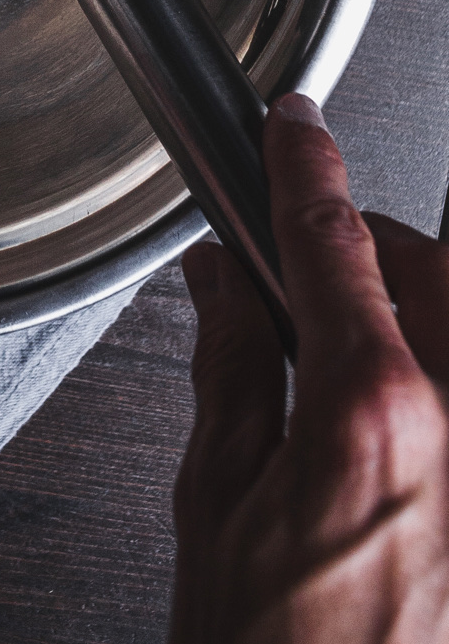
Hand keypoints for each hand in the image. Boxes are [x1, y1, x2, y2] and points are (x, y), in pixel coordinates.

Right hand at [170, 93, 448, 643]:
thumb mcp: (217, 514)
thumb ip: (234, 374)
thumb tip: (227, 288)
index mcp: (377, 418)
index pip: (336, 243)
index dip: (306, 169)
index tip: (295, 129)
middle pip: (436, 272)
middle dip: (376, 256)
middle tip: (311, 286)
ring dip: (421, 326)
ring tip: (361, 371)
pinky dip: (431, 400)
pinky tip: (396, 439)